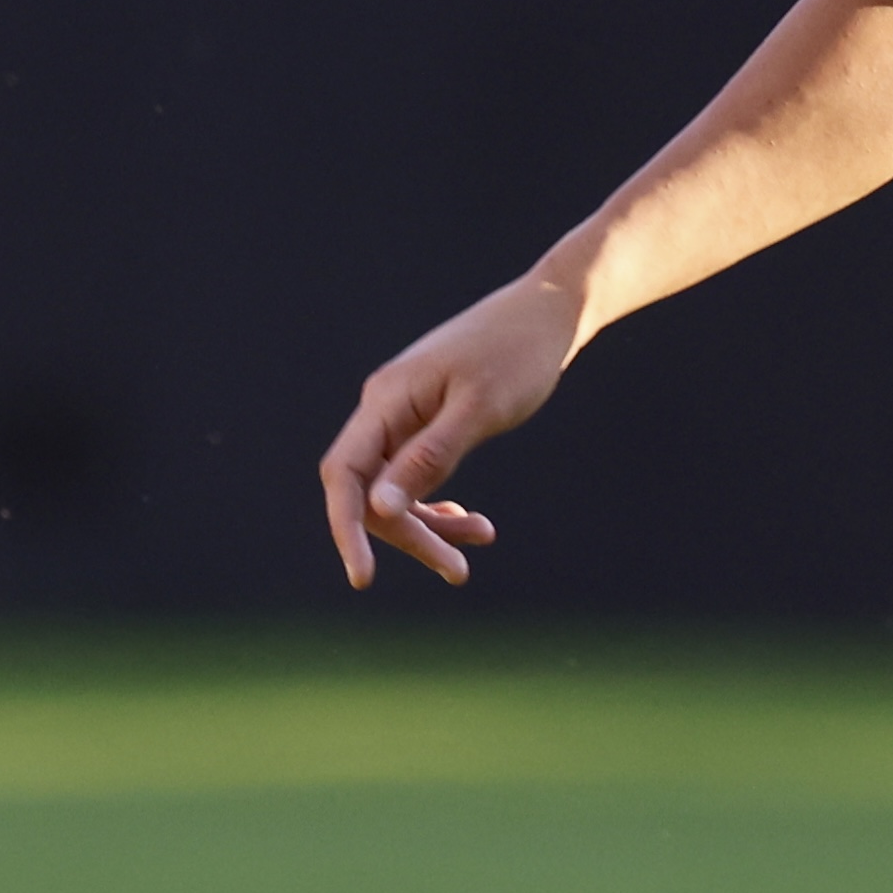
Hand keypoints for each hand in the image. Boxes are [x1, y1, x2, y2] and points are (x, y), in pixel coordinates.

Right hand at [316, 266, 585, 588]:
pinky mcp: (427, 421)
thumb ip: (428, 458)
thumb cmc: (518, 355)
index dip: (346, 529)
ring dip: (431, 524)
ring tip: (482, 539)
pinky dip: (439, 503)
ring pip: (396, 488)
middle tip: (459, 571)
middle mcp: (385, 408)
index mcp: (387, 400)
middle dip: (410, 535)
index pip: (343, 475)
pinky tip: (469, 521)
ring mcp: (404, 414)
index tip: (363, 579)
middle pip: (370, 491)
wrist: (548, 312)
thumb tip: (377, 508)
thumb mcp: (479, 410)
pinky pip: (416, 475)